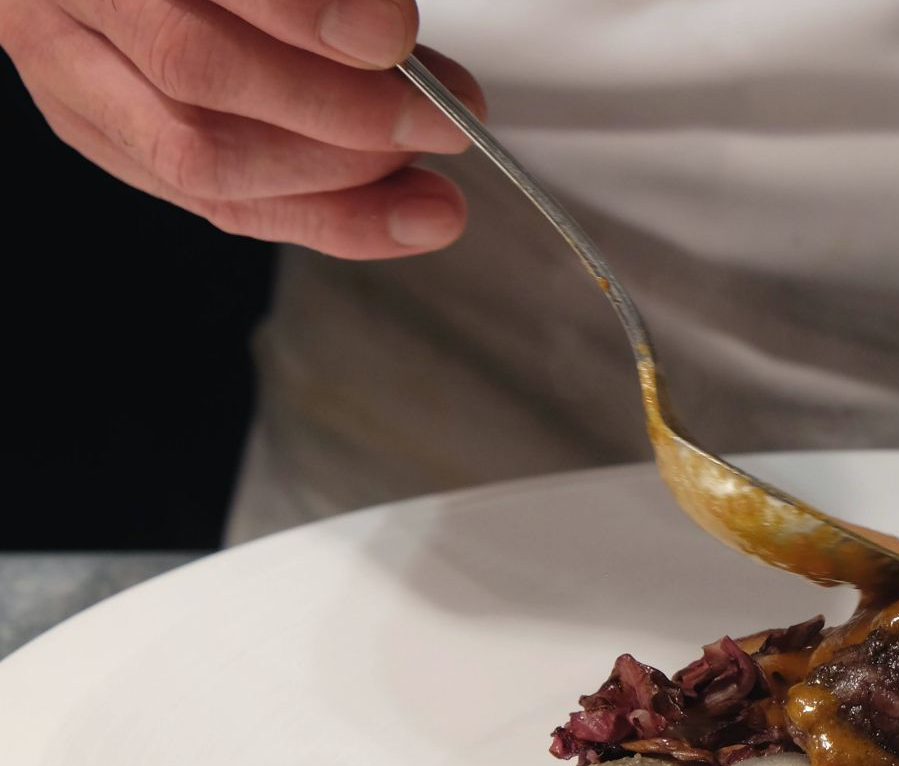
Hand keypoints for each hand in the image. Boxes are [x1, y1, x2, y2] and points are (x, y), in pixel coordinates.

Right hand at [0, 0, 485, 257]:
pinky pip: (215, 201)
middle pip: (194, 72)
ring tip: (426, 174)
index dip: (306, 13)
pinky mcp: (101, 136)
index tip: (393, 36)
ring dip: (337, 180)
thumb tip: (392, 38)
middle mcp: (65, 0)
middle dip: (339, 110)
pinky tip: (396, 215)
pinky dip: (321, 215)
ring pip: (199, 158)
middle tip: (436, 118)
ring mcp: (68, 74)